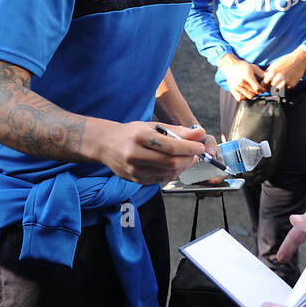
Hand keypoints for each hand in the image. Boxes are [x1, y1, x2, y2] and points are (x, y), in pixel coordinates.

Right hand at [94, 120, 209, 184]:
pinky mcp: (135, 179)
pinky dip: (171, 173)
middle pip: (171, 163)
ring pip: (167, 173)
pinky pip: (160, 180)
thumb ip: (177, 131)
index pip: (171, 146)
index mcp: (140, 136)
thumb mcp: (153, 126)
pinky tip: (172, 165)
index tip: (200, 147)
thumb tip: (200, 133)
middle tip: (194, 154)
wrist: (106, 144)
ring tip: (184, 159)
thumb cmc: (131, 133)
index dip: (189, 148)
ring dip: (182, 167)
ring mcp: (134, 169)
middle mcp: (135, 154)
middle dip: (188, 160)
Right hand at [219, 53, 266, 100]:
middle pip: (253, 93)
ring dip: (253, 95)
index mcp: (247, 76)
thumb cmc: (243, 66)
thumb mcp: (253, 67)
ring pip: (248, 96)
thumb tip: (269, 78)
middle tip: (260, 90)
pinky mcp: (232, 89)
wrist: (230, 65)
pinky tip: (246, 94)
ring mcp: (236, 86)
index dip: (262, 90)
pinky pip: (239, 98)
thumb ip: (261, 74)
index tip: (264, 89)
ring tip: (254, 92)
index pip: (257, 88)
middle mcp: (241, 82)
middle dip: (259, 92)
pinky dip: (244, 98)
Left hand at [261, 47, 305, 92]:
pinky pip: (285, 90)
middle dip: (269, 88)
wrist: (299, 60)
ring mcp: (285, 82)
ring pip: (277, 91)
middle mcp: (279, 78)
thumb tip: (262, 79)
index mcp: (273, 72)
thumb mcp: (274, 65)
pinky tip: (285, 82)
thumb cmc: (285, 61)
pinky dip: (284, 88)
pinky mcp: (291, 85)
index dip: (264, 84)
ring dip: (276, 89)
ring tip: (277, 85)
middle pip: (269, 88)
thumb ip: (268, 73)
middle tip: (271, 85)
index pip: (264, 83)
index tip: (265, 84)